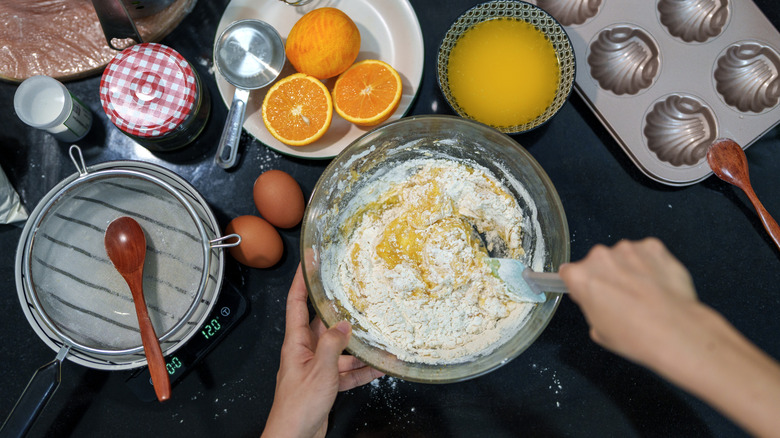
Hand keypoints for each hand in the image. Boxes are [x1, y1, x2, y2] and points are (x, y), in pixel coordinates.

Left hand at [261, 265, 383, 437]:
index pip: (296, 303)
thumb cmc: (297, 406)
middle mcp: (305, 352)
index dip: (301, 281)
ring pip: (339, 349)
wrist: (294, 437)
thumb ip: (333, 345)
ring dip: (356, 345)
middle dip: (337, 311)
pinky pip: (346, 371)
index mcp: (296, 343)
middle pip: (321, 324)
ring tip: (376, 335)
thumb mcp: (320, 371)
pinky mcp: (326, 384)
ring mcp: (316, 368)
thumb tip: (343, 325)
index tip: (308, 262)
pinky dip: (361, 370)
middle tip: (353, 294)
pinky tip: (378, 367)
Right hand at [558, 237, 698, 366]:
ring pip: (622, 257)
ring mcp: (628, 250)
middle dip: (606, 276)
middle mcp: (601, 257)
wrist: (676, 331)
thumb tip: (601, 303)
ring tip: (644, 294)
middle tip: (620, 299)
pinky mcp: (653, 247)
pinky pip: (646, 253)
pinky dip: (650, 265)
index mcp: (581, 277)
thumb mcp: (598, 331)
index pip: (569, 273)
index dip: (580, 285)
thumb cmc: (637, 335)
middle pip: (596, 262)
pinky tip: (657, 285)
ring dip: (629, 269)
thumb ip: (592, 307)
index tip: (588, 292)